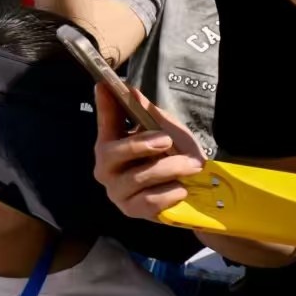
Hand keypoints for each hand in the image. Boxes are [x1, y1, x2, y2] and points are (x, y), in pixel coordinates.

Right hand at [93, 84, 203, 219]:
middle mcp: (106, 168)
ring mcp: (116, 191)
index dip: (104, 104)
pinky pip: (150, 200)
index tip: (103, 85)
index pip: (105, 121)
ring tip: (193, 165)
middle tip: (167, 140)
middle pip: (112, 152)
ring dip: (170, 168)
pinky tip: (181, 189)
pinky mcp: (131, 210)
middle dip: (139, 144)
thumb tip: (132, 92)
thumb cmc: (174, 159)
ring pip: (138, 176)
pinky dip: (170, 192)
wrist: (193, 194)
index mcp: (112, 144)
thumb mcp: (168, 133)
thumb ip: (150, 115)